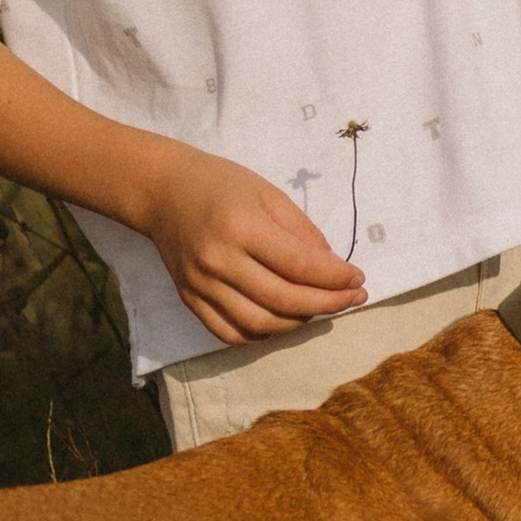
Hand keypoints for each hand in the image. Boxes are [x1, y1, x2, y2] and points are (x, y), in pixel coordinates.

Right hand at [137, 146, 364, 343]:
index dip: (336, 279)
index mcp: (241, 227)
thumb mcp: (269, 194)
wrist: (161, 191)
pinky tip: (282, 320)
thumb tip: (334, 269)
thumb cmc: (220, 185)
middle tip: (352, 298)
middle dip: (327, 304)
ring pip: (260, 324)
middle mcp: (218, 261)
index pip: (300, 266)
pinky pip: (230, 333)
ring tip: (319, 307)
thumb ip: (303, 232)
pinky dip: (262, 335)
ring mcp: (201, 285)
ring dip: (298, 322)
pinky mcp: (190, 300)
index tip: (358, 279)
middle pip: (284, 300)